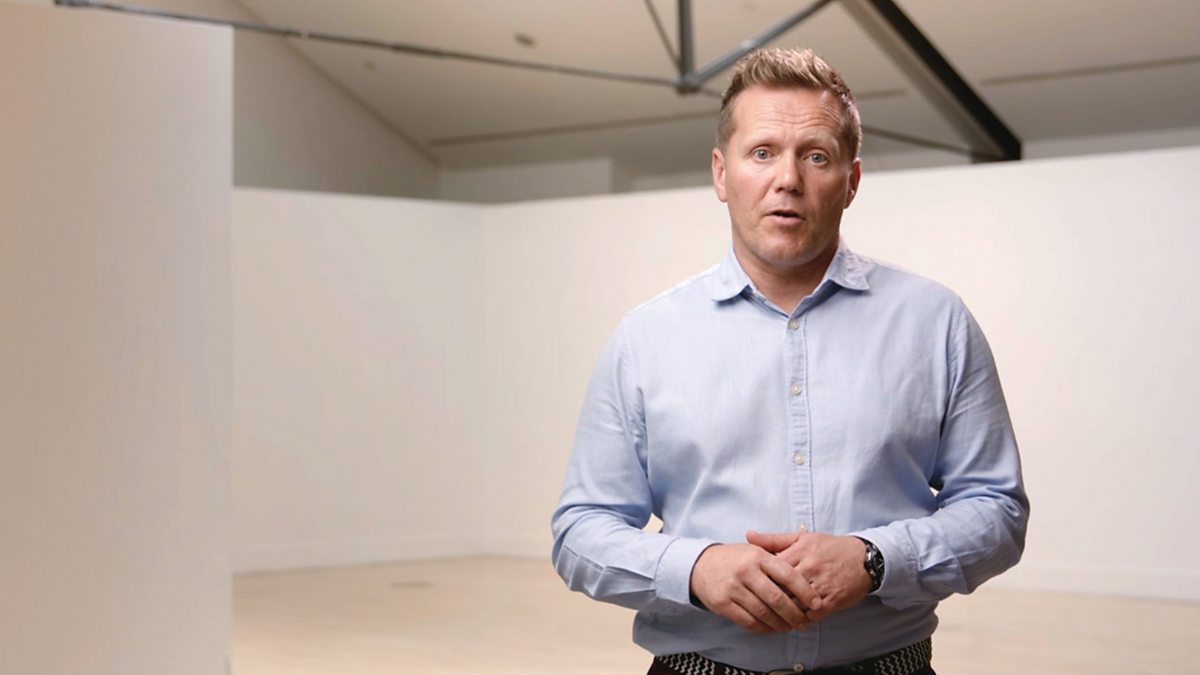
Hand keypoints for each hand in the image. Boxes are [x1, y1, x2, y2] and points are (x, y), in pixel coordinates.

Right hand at [689, 543, 822, 634]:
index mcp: (758, 556)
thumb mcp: (754, 550)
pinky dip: (763, 628)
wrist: (700, 565)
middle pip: (777, 598)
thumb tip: (806, 576)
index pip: (788, 575)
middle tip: (804, 622)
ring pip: (764, 613)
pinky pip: (749, 621)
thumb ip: (777, 558)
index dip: (806, 591)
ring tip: (789, 627)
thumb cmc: (734, 559)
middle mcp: (746, 571)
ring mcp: (734, 588)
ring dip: (780, 624)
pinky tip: (771, 628)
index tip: (817, 603)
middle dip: (795, 614)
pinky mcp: (724, 604)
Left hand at [746, 530, 871, 621]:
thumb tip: (748, 535)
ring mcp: (822, 585)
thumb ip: (773, 539)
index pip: (772, 569)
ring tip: (774, 616)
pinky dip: (802, 619)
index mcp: (799, 552)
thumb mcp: (801, 538)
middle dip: (770, 598)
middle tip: (760, 605)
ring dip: (784, 612)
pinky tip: (795, 621)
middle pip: (782, 588)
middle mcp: (810, 568)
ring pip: (795, 604)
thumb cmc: (829, 548)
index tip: (754, 586)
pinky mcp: (833, 600)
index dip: (761, 580)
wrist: (863, 559)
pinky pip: (812, 614)